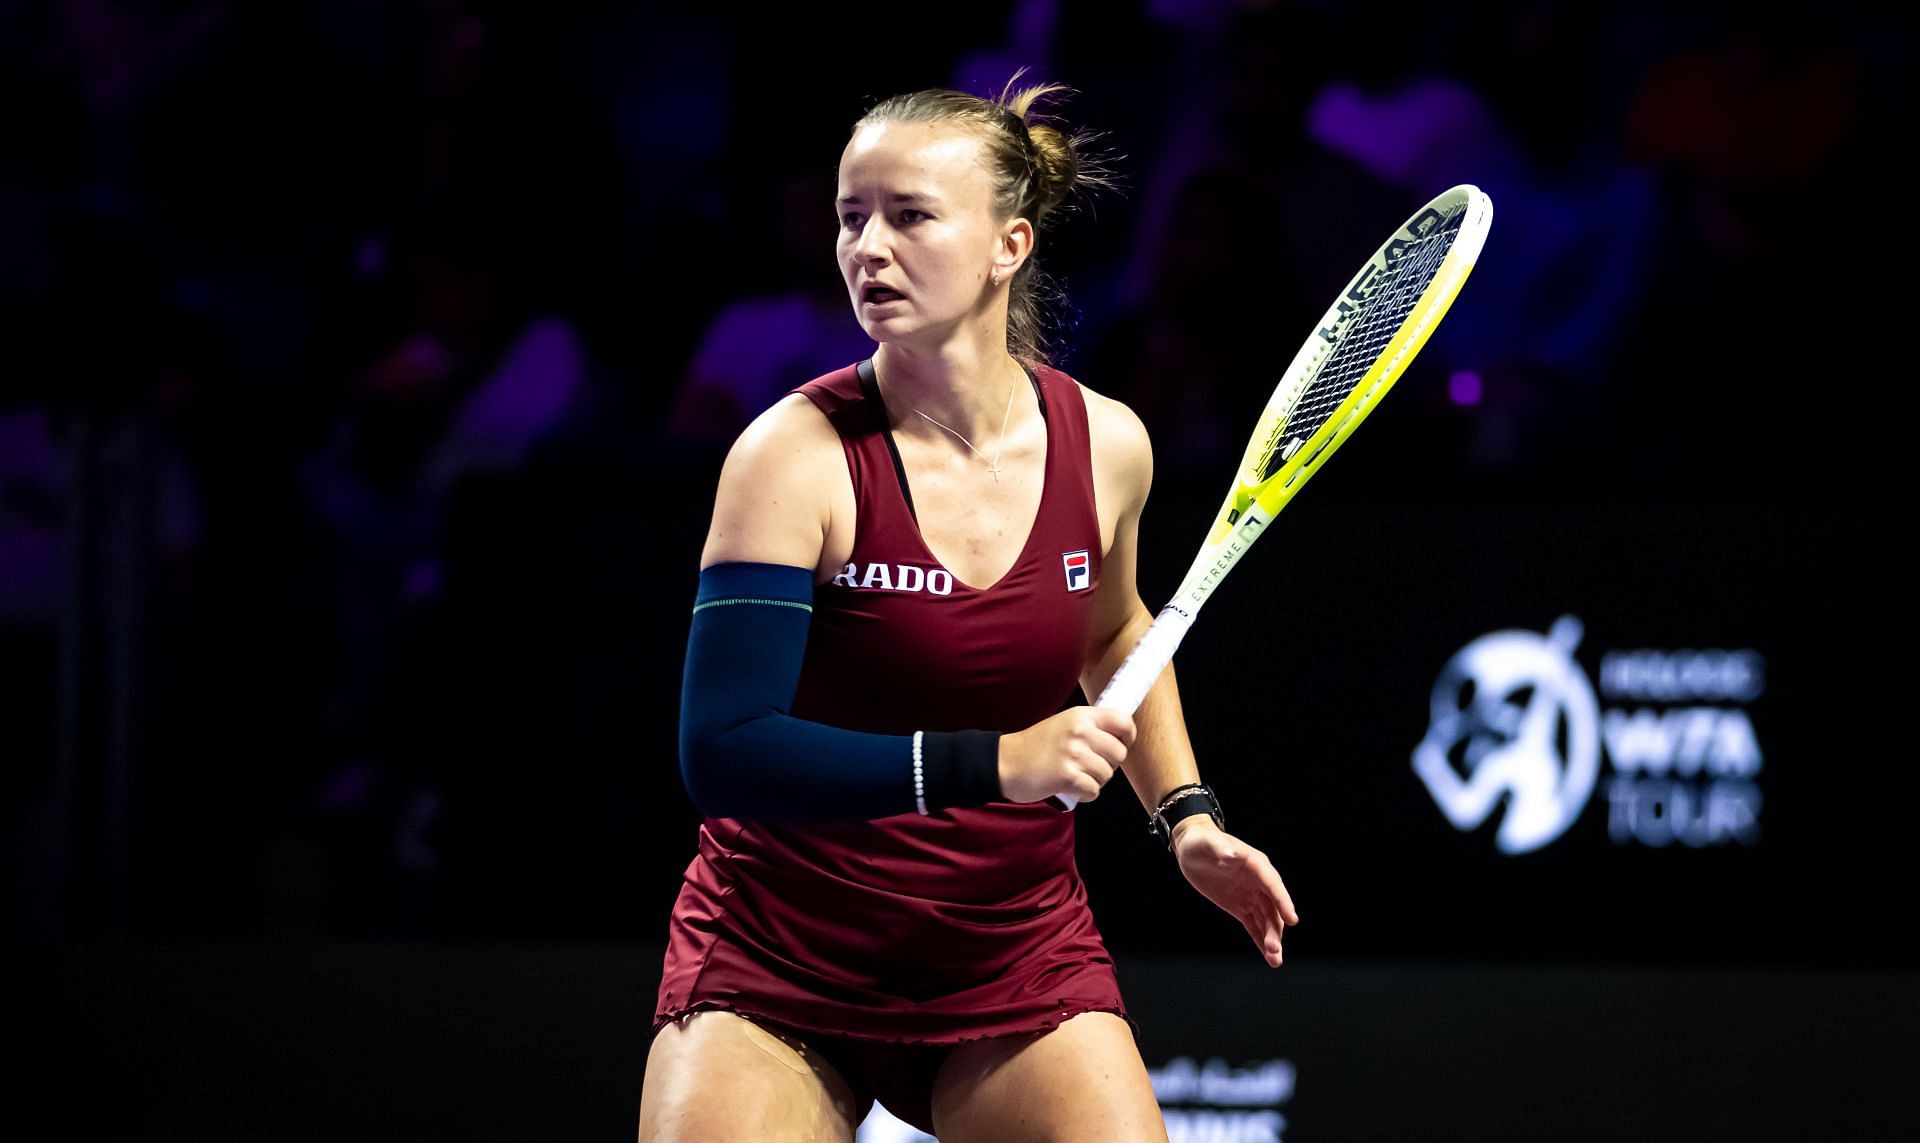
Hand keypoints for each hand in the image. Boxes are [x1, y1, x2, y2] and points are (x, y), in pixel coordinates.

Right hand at [997, 706, 1133, 804]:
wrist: (1004, 763)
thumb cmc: (1034, 747)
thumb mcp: (1063, 724)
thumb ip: (1090, 727)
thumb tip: (1120, 738)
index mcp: (1081, 716)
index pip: (1123, 722)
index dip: (1127, 737)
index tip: (1119, 745)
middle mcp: (1080, 731)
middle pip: (1120, 754)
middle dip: (1109, 765)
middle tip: (1089, 766)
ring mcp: (1074, 754)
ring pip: (1107, 775)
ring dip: (1094, 781)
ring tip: (1075, 776)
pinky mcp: (1067, 776)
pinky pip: (1094, 791)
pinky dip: (1085, 794)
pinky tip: (1071, 787)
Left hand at [1172, 819, 1299, 966]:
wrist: (1193, 850)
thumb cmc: (1202, 842)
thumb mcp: (1209, 843)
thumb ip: (1221, 848)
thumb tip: (1232, 854)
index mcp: (1256, 864)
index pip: (1273, 885)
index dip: (1283, 902)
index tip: (1292, 920)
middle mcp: (1259, 882)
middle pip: (1272, 908)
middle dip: (1275, 929)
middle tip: (1275, 949)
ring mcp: (1251, 896)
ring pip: (1266, 921)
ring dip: (1271, 940)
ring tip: (1275, 960)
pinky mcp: (1241, 908)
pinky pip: (1254, 926)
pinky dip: (1261, 941)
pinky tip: (1269, 957)